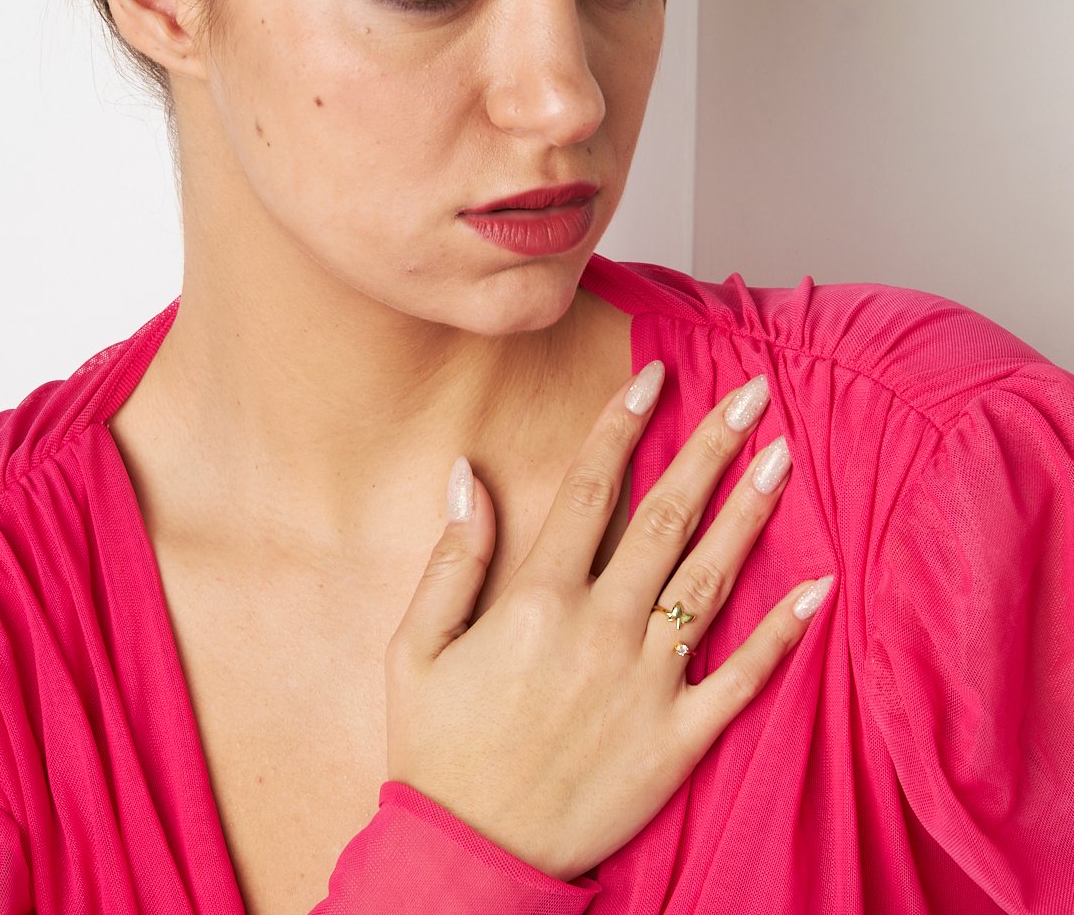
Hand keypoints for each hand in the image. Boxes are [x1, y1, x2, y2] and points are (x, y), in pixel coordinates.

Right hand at [385, 362, 829, 881]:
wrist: (471, 858)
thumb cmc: (438, 748)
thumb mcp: (414, 649)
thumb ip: (451, 556)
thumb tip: (467, 473)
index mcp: (536, 600)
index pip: (590, 489)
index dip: (622, 425)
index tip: (655, 376)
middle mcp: (600, 629)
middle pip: (665, 517)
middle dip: (710, 447)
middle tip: (753, 392)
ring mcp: (646, 684)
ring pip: (710, 580)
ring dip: (751, 513)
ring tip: (785, 455)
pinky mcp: (678, 740)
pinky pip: (743, 678)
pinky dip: (784, 632)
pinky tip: (820, 585)